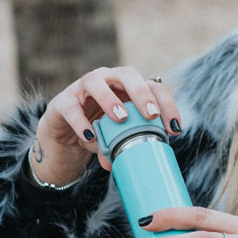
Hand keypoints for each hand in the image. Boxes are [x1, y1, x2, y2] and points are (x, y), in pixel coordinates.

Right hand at [31, 66, 182, 183]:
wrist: (64, 133)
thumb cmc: (99, 129)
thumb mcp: (118, 138)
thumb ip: (127, 146)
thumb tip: (136, 163)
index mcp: (128, 87)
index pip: (153, 86)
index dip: (166, 104)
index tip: (174, 128)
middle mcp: (107, 80)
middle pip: (127, 74)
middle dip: (141, 93)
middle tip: (151, 115)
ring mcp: (83, 88)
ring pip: (96, 82)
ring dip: (110, 99)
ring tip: (121, 118)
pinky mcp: (63, 102)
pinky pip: (71, 108)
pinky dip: (80, 121)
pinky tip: (90, 136)